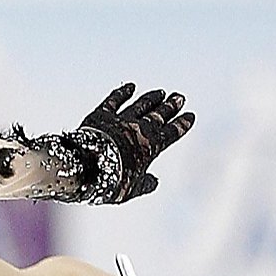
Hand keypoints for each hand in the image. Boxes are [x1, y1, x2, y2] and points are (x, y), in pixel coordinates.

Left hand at [79, 83, 194, 201]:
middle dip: (170, 107)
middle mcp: (139, 129)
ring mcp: (120, 120)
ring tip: (160, 93)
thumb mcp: (132, 189)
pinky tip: (130, 87)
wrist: (85, 167)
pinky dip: (122, 93)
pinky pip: (113, 101)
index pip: (171, 133)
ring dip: (151, 99)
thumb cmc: (109, 180)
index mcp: (150, 146)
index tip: (189, 116)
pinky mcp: (101, 115)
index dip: (181, 124)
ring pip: (140, 106)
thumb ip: (145, 184)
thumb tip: (154, 182)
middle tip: (179, 98)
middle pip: (158, 116)